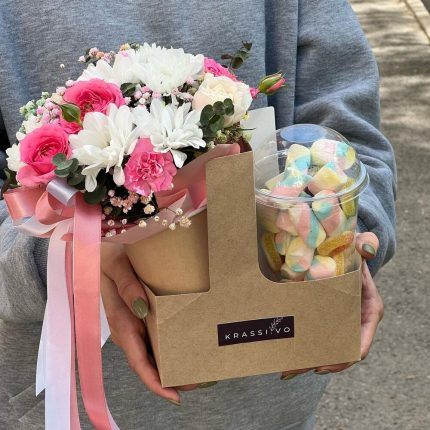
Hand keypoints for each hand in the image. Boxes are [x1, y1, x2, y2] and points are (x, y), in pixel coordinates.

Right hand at [101, 243, 195, 405]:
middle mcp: (126, 328)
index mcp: (121, 321)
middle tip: (201, 380)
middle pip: (148, 363)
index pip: (138, 361)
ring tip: (198, 369)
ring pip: (151, 353)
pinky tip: (183, 345)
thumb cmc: (107, 254)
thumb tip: (143, 310)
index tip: (176, 396)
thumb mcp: (116, 265)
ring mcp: (132, 323)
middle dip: (172, 377)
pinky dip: (167, 347)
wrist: (98, 246)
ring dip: (171, 364)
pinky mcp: (137, 316)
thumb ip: (127, 286)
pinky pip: (152, 338)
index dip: (155, 382)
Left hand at [281, 232, 383, 379]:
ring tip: (284, 371)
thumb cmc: (352, 250)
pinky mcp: (324, 319)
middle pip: (341, 351)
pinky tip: (283, 354)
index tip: (326, 364)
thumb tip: (366, 248)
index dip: (346, 356)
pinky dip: (301, 347)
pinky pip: (315, 337)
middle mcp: (355, 322)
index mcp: (370, 310)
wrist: (342, 253)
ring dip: (306, 361)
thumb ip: (365, 243)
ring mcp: (339, 322)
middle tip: (296, 370)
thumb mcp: (359, 245)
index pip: (362, 340)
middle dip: (320, 363)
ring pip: (325, 348)